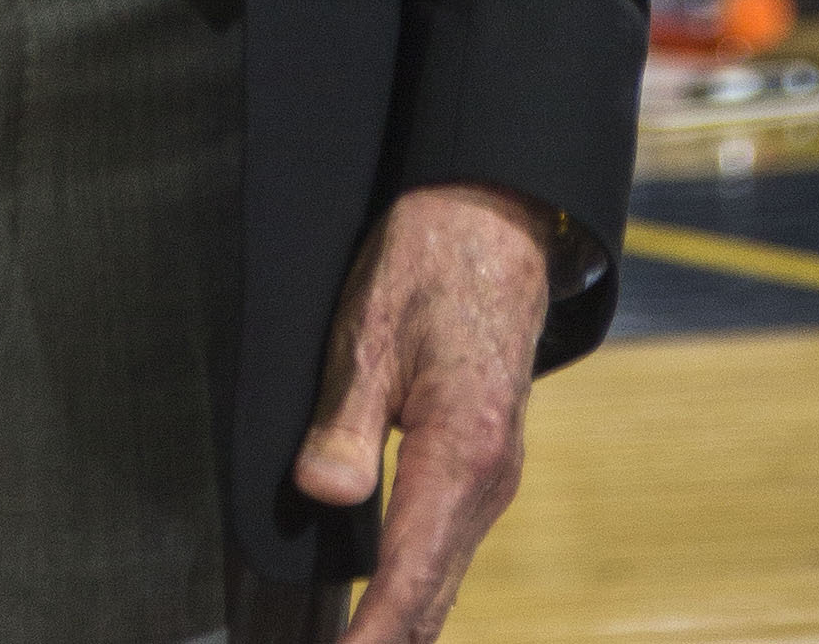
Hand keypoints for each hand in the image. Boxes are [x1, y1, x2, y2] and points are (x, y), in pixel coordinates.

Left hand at [292, 183, 554, 642]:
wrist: (496, 218)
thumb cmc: (433, 261)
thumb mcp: (372, 328)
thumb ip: (346, 419)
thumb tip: (322, 493)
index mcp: (462, 451)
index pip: (407, 580)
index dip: (368, 641)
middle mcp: (489, 481)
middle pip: (430, 600)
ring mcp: (493, 480)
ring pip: (440, 581)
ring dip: (395, 627)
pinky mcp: (484, 469)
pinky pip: (446, 551)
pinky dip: (411, 593)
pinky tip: (379, 613)